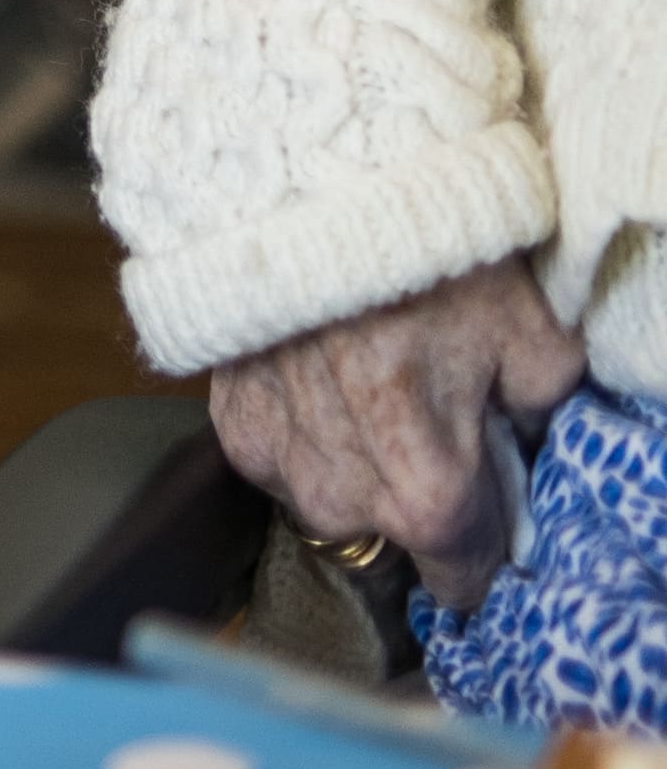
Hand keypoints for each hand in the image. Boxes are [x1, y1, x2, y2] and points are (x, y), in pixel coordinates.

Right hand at [205, 255, 586, 609]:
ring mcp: (278, 465)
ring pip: (332, 506)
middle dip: (418, 499)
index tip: (488, 509)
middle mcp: (342, 500)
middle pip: (393, 540)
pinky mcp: (230, 425)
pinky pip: (280, 464)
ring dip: (356, 472)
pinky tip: (320, 380)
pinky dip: (305, 436)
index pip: (462, 577)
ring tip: (369, 397)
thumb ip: (539, 421)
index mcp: (428, 494)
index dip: (484, 547)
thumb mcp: (537, 343)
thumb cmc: (435, 261)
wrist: (313, 190)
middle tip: (431, 426)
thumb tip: (517, 447)